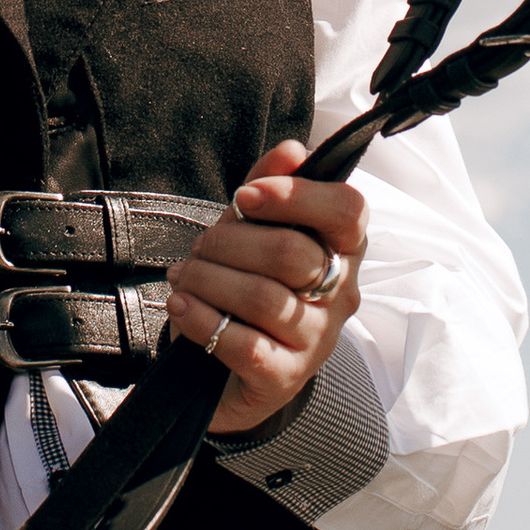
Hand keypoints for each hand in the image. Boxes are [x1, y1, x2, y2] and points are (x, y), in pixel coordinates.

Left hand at [165, 140, 366, 436]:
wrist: (227, 369)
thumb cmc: (247, 286)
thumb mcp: (253, 232)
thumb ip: (270, 187)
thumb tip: (292, 151)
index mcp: (342, 250)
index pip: (348, 211)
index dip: (296, 196)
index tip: (245, 197)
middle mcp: (340, 296)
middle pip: (293, 253)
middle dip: (230, 242)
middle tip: (201, 248)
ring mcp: (316, 341)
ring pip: (263, 297)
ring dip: (208, 279)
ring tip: (184, 277)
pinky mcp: (285, 378)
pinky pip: (245, 345)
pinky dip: (203, 320)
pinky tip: (182, 306)